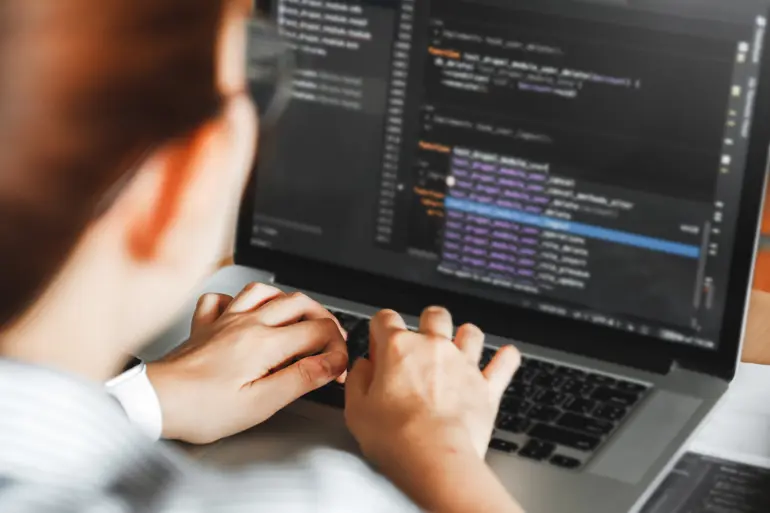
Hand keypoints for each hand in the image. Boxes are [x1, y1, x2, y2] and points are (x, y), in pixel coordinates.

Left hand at [147, 283, 347, 443]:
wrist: (154, 401)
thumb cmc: (200, 408)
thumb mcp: (260, 403)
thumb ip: (299, 379)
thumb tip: (330, 363)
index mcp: (264, 343)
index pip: (318, 331)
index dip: (337, 347)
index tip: (337, 367)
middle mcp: (247, 323)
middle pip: (299, 303)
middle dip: (323, 318)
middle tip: (330, 340)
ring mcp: (225, 320)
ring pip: (266, 292)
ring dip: (289, 301)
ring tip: (299, 318)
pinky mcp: (206, 325)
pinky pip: (225, 298)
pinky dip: (240, 300)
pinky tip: (245, 312)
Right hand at [344, 307, 522, 512]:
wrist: (435, 458)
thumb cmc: (396, 438)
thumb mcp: (356, 409)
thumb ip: (357, 380)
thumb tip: (361, 367)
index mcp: (398, 348)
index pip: (385, 318)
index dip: (380, 330)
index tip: (379, 346)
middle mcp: (433, 348)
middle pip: (434, 315)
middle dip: (426, 322)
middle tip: (420, 341)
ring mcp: (463, 364)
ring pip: (470, 331)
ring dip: (464, 336)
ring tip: (458, 347)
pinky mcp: (486, 387)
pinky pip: (504, 363)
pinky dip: (506, 358)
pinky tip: (505, 356)